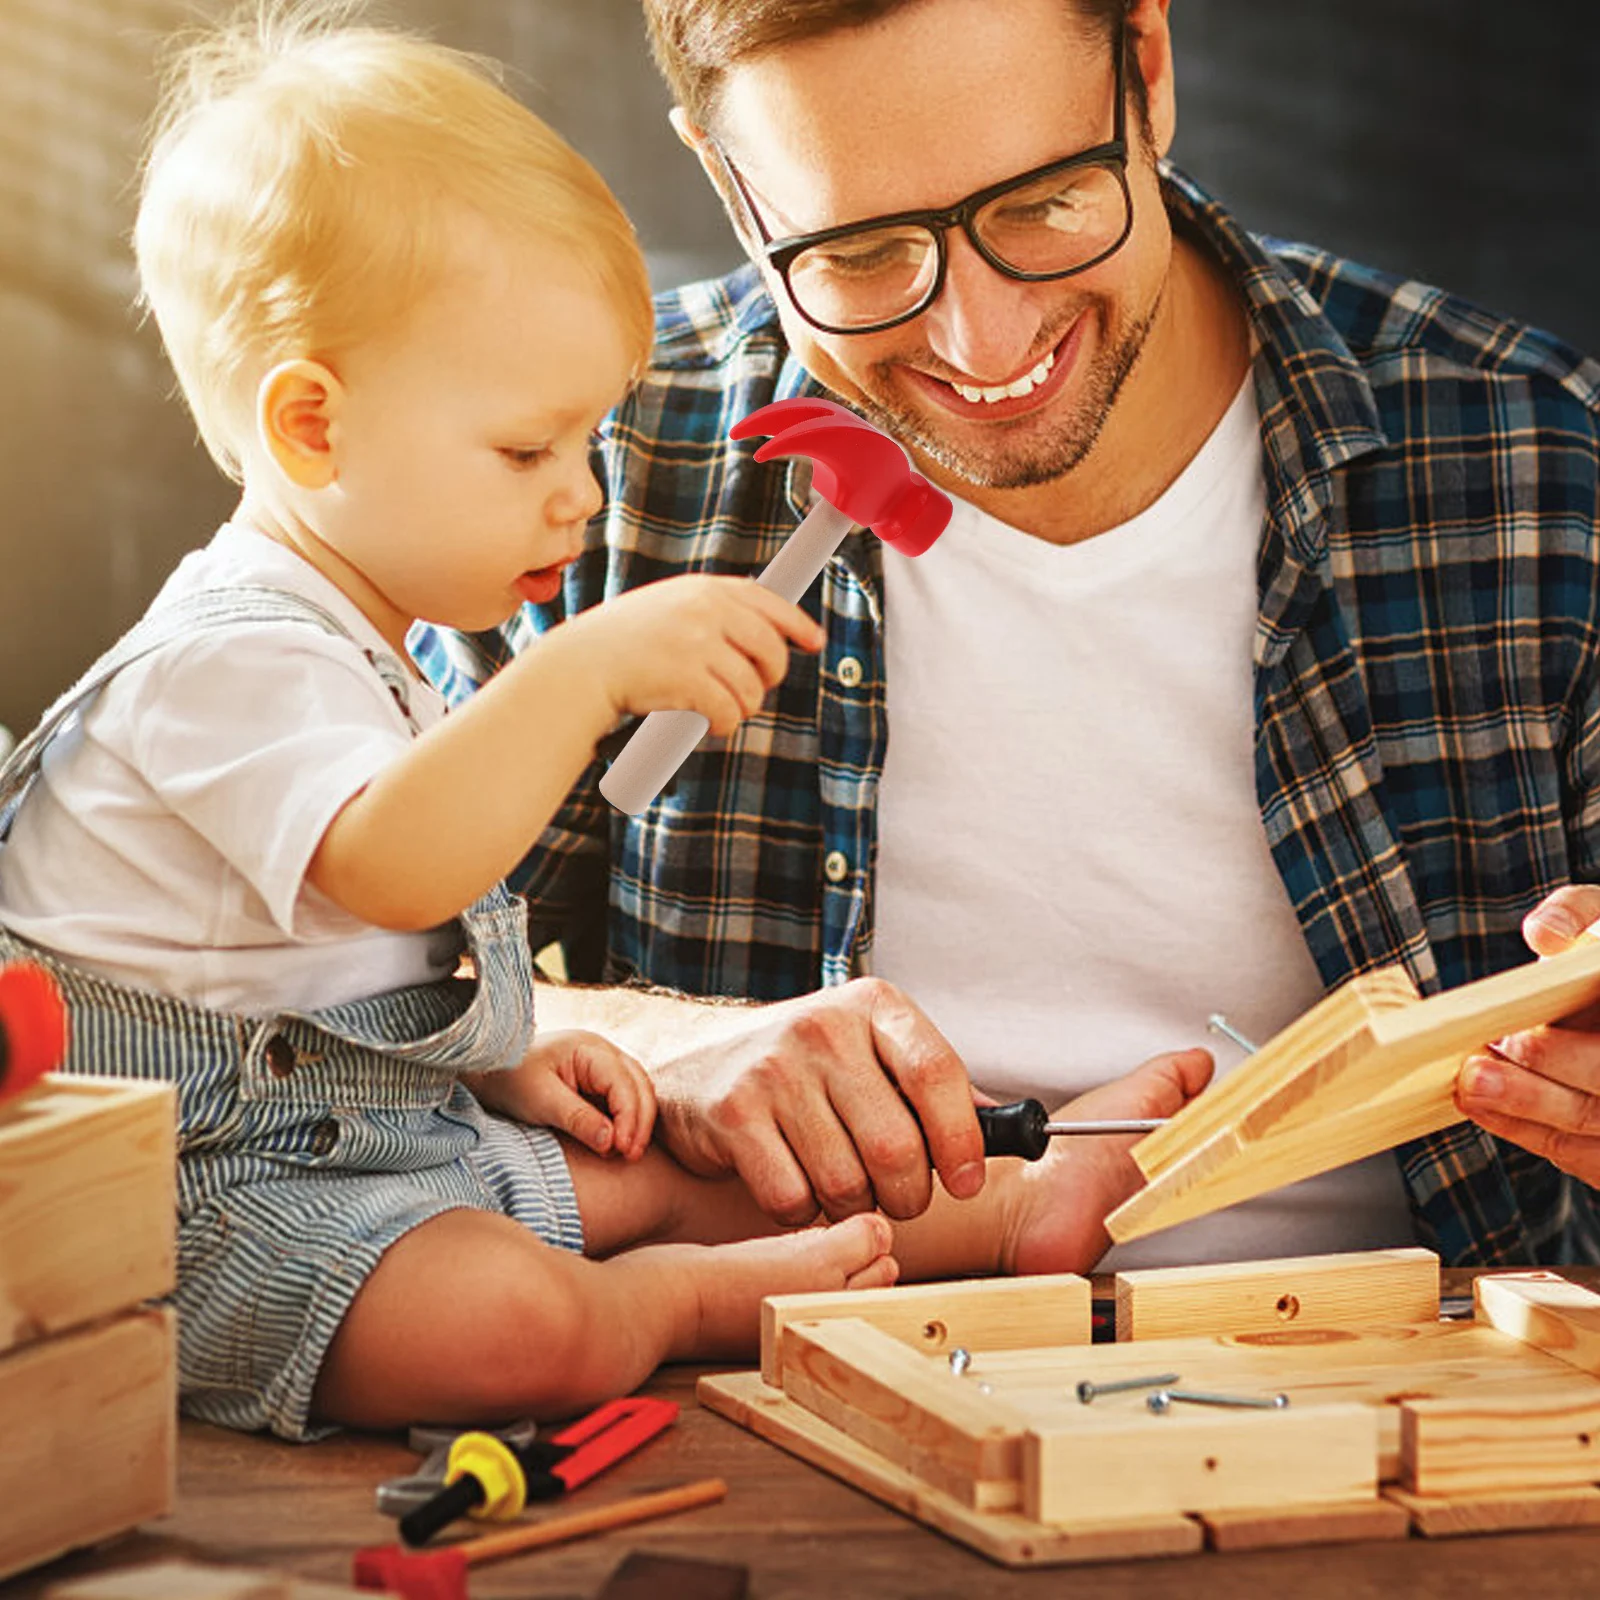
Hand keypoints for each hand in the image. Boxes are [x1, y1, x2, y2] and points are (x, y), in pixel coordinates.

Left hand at [463, 1029, 654, 1158]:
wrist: (489, 1071)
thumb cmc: (512, 1079)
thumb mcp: (541, 1100)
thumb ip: (578, 1118)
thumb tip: (612, 1142)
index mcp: (590, 1048)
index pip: (624, 1083)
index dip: (630, 1117)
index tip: (623, 1149)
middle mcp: (603, 1052)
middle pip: (639, 1085)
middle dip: (640, 1121)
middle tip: (631, 1156)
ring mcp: (603, 1064)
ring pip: (637, 1091)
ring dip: (637, 1121)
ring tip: (628, 1153)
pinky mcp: (598, 1080)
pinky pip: (624, 1098)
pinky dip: (627, 1119)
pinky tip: (620, 1141)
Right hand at [566, 574, 824, 736]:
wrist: (580, 668)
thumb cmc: (623, 645)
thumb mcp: (668, 608)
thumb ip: (712, 613)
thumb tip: (767, 633)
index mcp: (704, 590)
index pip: (768, 602)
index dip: (797, 625)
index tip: (814, 642)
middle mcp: (706, 610)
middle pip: (771, 651)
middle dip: (768, 678)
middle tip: (750, 691)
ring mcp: (698, 644)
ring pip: (752, 690)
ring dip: (741, 708)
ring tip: (716, 709)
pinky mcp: (689, 679)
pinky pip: (730, 713)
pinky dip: (723, 725)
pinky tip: (706, 724)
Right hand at [648, 978, 988, 1225]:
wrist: (695, 1060)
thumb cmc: (804, 1067)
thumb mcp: (870, 1051)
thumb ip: (932, 1087)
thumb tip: (1014, 1130)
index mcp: (873, 1006)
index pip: (938, 1073)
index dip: (961, 1139)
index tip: (967, 1182)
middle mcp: (823, 1028)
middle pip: (896, 1145)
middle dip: (908, 1195)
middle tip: (900, 1200)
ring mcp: (773, 1069)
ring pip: (845, 1181)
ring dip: (854, 1207)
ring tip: (845, 1191)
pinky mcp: (732, 1113)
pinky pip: (792, 1197)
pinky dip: (804, 1212)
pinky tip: (798, 1188)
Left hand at [1455, 884, 1599, 1186]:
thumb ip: (1576, 912)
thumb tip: (1542, 934)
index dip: (1565, 1055)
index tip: (1511, 1038)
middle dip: (1540, 1092)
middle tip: (1475, 1074)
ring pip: (1596, 1130)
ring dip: (1528, 1116)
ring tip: (1469, 1090)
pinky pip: (1588, 1155)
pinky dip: (1534, 1134)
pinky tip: (1483, 1109)